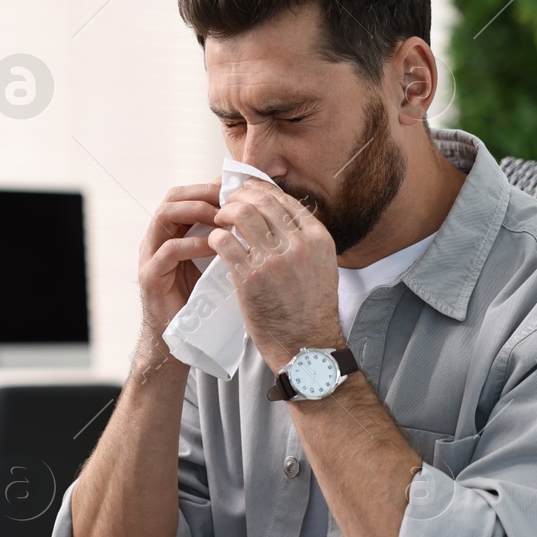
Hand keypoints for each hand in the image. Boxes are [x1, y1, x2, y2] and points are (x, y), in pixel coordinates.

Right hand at [137, 181, 221, 345]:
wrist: (181, 341)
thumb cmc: (203, 303)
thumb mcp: (216, 264)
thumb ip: (224, 240)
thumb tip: (255, 218)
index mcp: (172, 233)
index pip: (186, 194)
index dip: (209, 187)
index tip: (237, 188)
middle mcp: (157, 239)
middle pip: (172, 197)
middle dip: (203, 193)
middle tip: (230, 199)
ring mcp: (150, 256)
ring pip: (165, 215)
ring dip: (197, 211)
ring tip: (223, 219)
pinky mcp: (151, 277)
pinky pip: (169, 249)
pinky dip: (194, 243)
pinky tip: (216, 246)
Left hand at [209, 180, 342, 371]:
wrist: (306, 346)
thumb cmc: (311, 309)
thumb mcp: (322, 266)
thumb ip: (305, 241)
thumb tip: (281, 217)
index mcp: (318, 238)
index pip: (284, 200)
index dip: (260, 190)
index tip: (247, 191)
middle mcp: (299, 244)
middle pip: (262, 201)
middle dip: (240, 196)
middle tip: (228, 202)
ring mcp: (274, 259)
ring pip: (241, 214)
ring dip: (225, 212)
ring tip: (219, 219)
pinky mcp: (250, 277)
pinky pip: (225, 242)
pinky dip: (216, 236)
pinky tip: (214, 241)